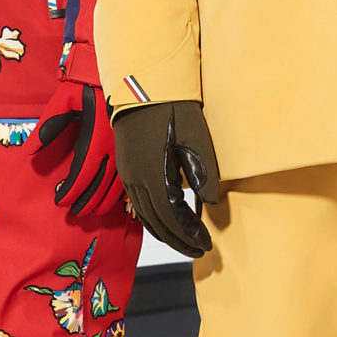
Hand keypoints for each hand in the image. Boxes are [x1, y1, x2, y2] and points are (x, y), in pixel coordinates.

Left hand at [31, 82, 121, 215]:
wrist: (121, 69)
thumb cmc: (90, 84)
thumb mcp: (63, 101)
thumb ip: (47, 127)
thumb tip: (30, 150)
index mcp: (96, 137)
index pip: (82, 173)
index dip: (71, 190)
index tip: (61, 201)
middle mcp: (115, 146)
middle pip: (101, 183)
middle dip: (87, 200)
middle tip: (76, 212)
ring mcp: (129, 147)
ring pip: (118, 182)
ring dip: (105, 199)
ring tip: (94, 211)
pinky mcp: (136, 145)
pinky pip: (130, 173)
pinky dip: (122, 189)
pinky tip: (115, 197)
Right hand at [113, 100, 219, 257]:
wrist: (143, 86)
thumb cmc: (172, 108)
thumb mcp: (195, 137)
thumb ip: (203, 171)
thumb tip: (210, 203)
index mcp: (153, 173)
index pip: (172, 216)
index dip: (189, 234)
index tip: (206, 244)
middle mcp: (136, 179)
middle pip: (157, 222)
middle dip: (178, 240)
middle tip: (198, 250)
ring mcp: (128, 174)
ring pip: (144, 215)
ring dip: (164, 232)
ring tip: (184, 242)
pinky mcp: (126, 168)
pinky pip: (138, 203)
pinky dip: (152, 219)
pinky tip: (165, 222)